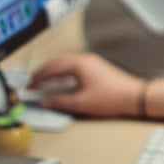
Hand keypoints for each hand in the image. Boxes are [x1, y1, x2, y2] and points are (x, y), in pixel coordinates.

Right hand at [27, 53, 144, 117]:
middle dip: (44, 73)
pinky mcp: (97, 68)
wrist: (134, 97)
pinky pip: (74, 67)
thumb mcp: (81, 103)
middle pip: (58, 63)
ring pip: (66, 64)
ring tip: (44, 82)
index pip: (53, 68)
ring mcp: (92, 63)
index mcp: (80, 64)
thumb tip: (46, 102)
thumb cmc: (112, 98)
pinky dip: (64, 74)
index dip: (38, 77)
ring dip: (54, 73)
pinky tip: (62, 83)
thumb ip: (60, 102)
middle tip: (33, 82)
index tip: (30, 85)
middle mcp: (85, 60)